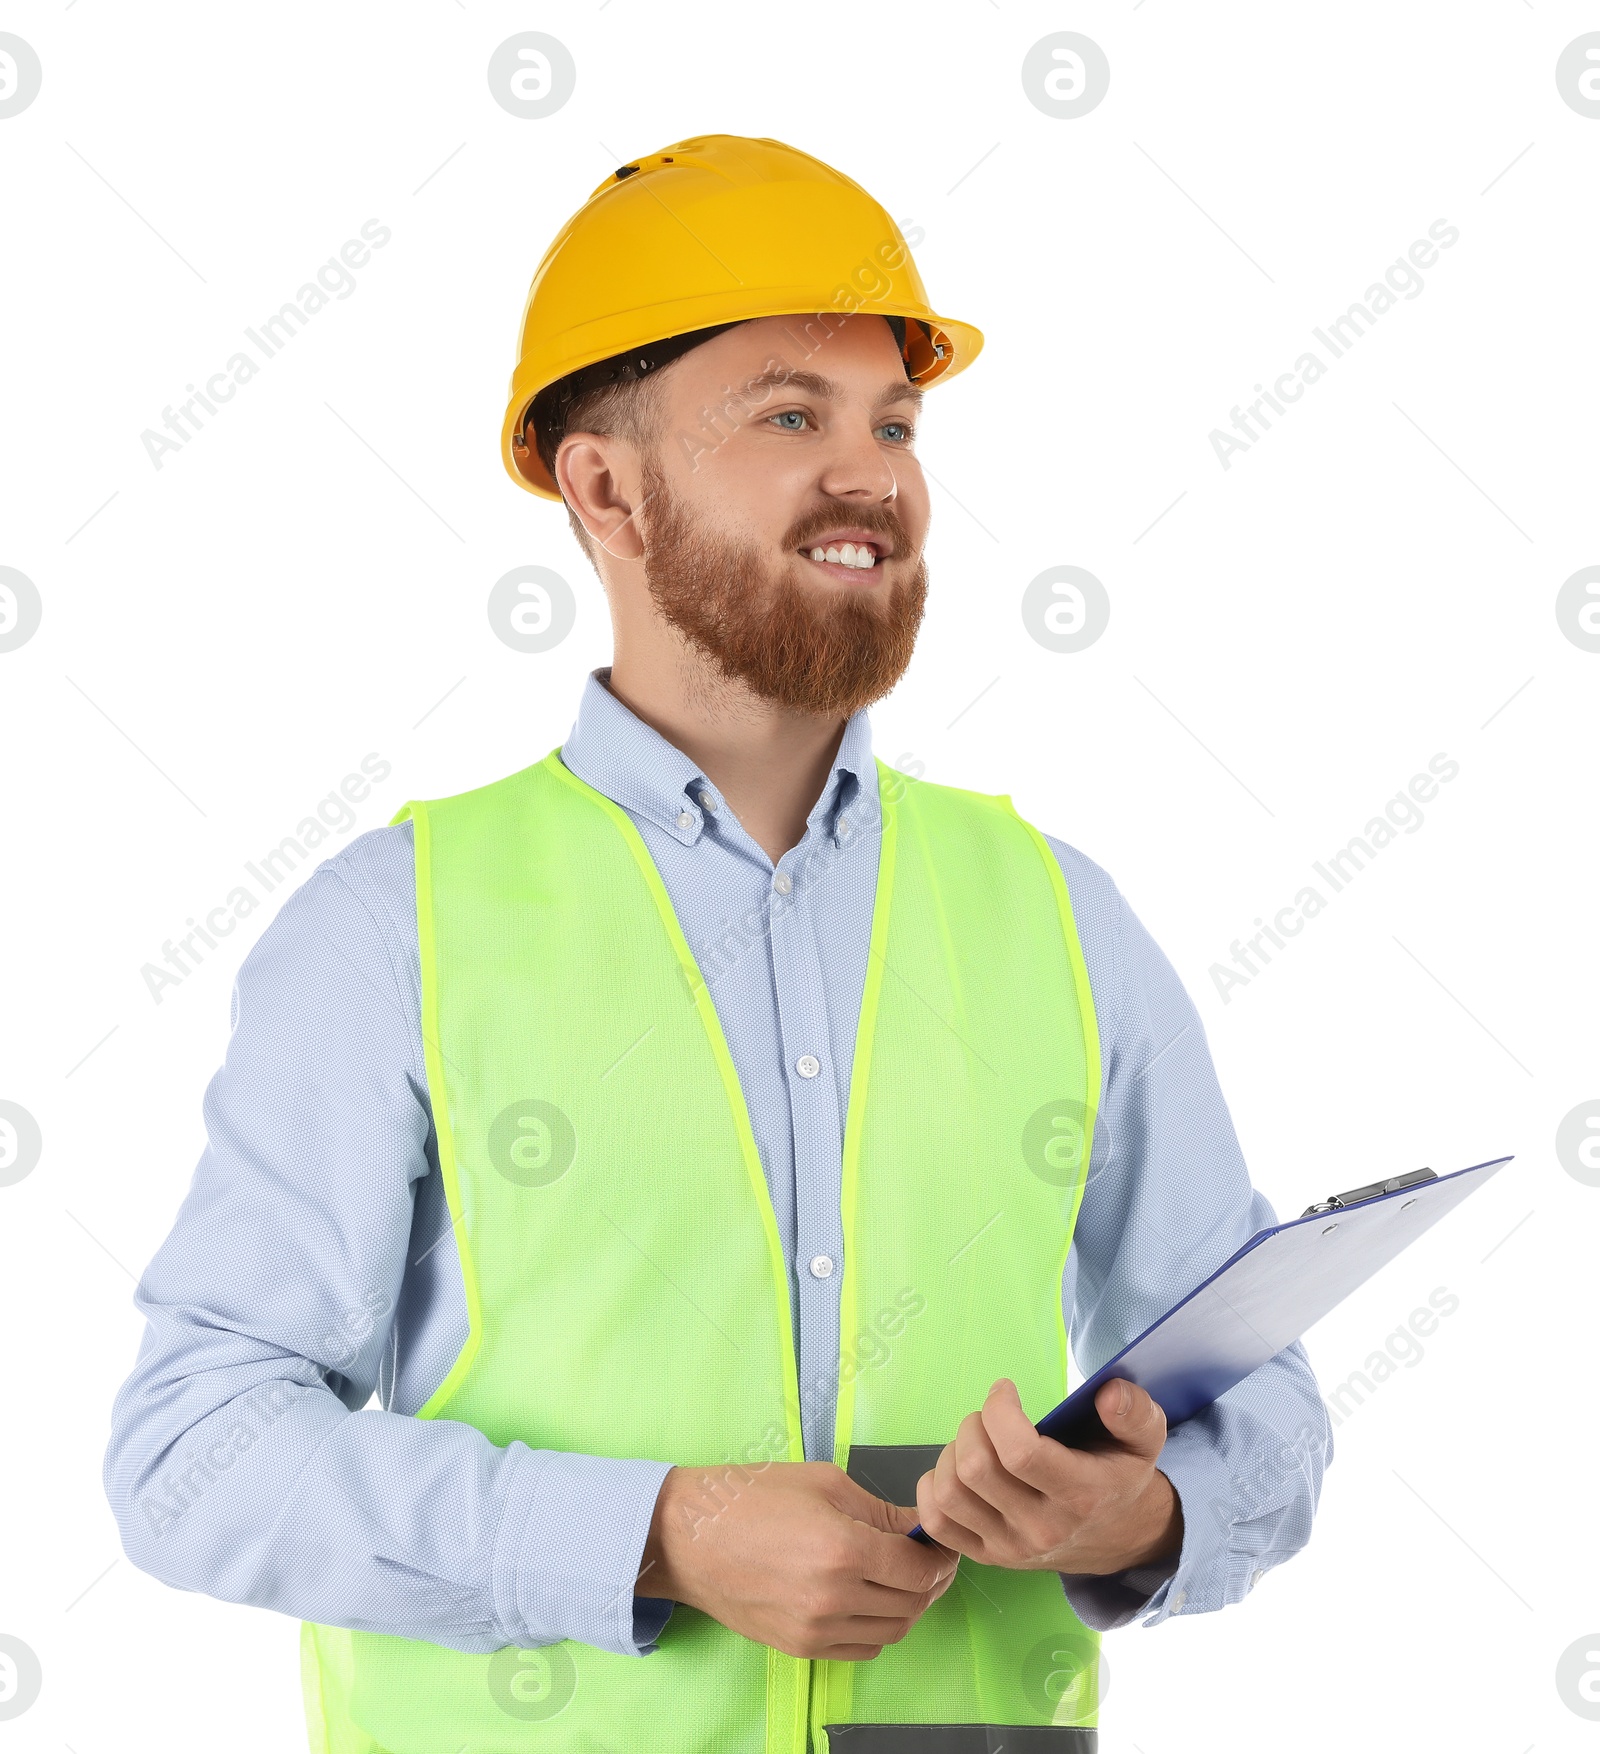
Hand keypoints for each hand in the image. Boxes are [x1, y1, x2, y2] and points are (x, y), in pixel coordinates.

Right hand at [638, 1460, 958, 1660]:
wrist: (688, 1536)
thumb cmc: (751, 1496)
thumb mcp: (823, 1482)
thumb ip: (879, 1509)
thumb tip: (918, 1525)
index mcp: (843, 1550)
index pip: (918, 1568)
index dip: (939, 1556)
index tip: (942, 1543)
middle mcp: (834, 1598)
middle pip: (912, 1603)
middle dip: (931, 1581)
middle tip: (930, 1558)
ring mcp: (816, 1630)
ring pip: (892, 1632)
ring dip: (908, 1607)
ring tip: (903, 1577)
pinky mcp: (800, 1648)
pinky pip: (861, 1648)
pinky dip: (878, 1628)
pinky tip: (871, 1599)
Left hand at [912, 1377, 1183, 1575]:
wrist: (1118, 1537)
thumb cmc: (1119, 1474)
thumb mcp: (1144, 1440)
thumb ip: (1135, 1412)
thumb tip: (1108, 1393)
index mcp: (1080, 1495)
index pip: (1020, 1452)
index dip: (999, 1410)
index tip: (1005, 1390)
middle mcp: (1042, 1528)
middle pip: (976, 1468)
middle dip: (973, 1424)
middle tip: (990, 1416)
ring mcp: (1011, 1548)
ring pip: (950, 1494)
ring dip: (952, 1452)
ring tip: (975, 1441)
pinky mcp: (988, 1557)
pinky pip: (937, 1523)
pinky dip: (932, 1487)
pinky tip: (956, 1469)